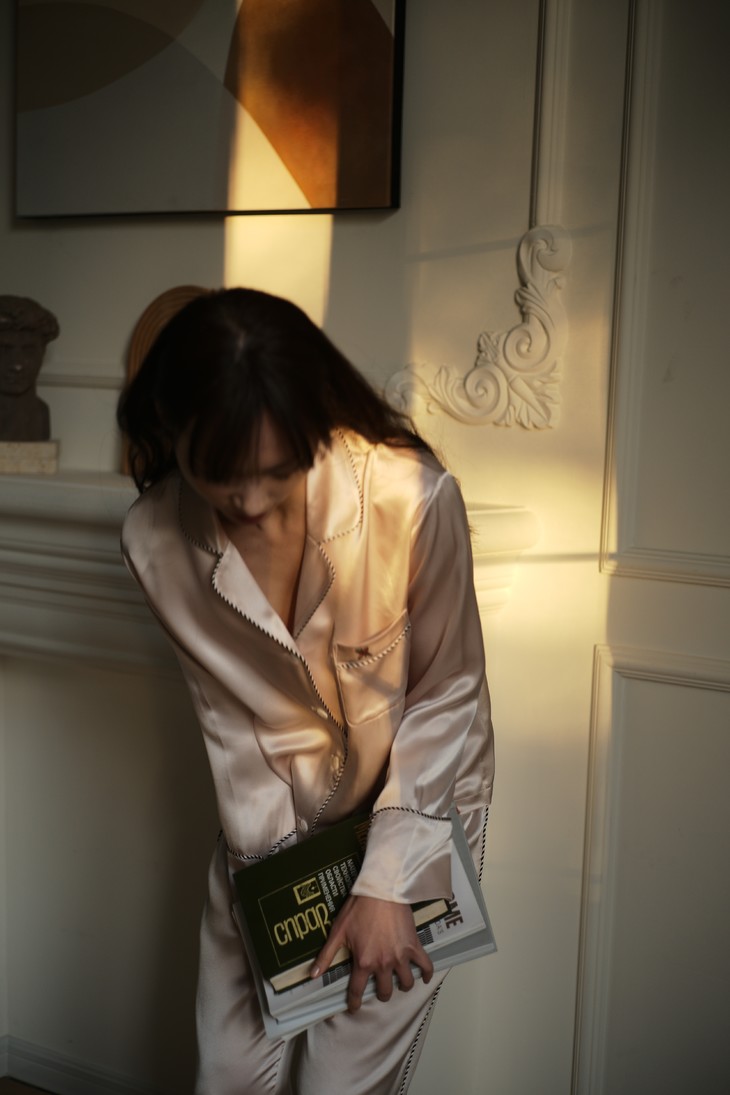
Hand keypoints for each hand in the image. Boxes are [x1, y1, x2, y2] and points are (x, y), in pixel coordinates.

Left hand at [311, 894, 433, 1012]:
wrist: (382, 890)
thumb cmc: (359, 908)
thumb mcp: (338, 931)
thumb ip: (326, 955)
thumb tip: (313, 974)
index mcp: (364, 962)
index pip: (357, 991)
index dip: (354, 1003)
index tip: (354, 1008)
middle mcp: (383, 964)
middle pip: (385, 991)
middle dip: (382, 994)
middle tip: (380, 988)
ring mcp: (401, 956)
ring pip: (406, 983)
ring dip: (402, 986)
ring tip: (399, 981)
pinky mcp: (414, 946)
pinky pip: (425, 965)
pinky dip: (427, 974)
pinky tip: (424, 977)